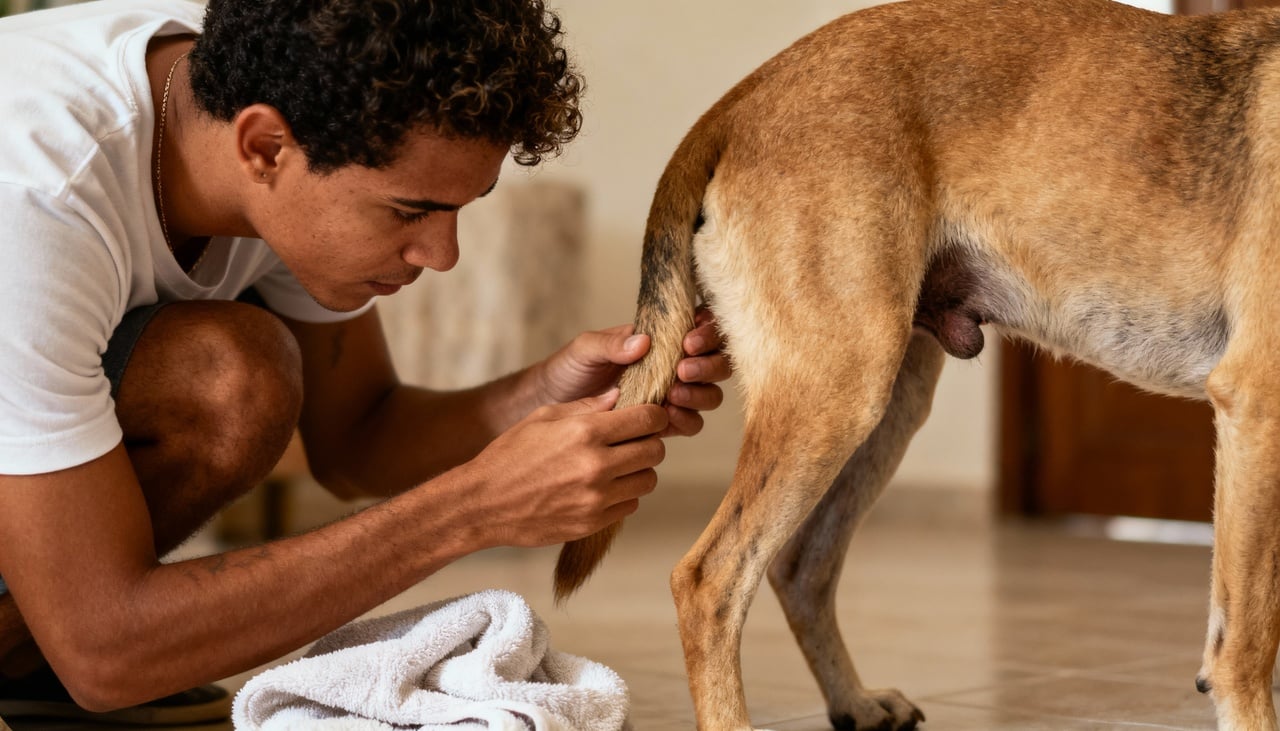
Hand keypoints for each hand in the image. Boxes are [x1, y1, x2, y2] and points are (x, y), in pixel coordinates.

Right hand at [467, 390, 667, 547]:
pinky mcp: (594, 522)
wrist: (484, 504)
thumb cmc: (510, 455)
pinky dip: (623, 496)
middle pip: (655, 451)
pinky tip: (601, 488)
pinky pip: (630, 505)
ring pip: (648, 480)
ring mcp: (597, 498)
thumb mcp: (543, 417)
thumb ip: (586, 406)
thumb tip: (620, 396)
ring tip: (616, 466)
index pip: (648, 420)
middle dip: (648, 442)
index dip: (654, 416)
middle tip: (631, 442)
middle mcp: (596, 465)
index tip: (648, 418)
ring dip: (637, 471)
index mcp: (586, 432)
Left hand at [536, 307, 730, 436]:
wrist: (552, 406)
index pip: (701, 328)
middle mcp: (671, 365)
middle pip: (716, 363)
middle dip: (708, 365)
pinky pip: (690, 423)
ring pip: (709, 395)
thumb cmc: (569, 370)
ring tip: (672, 395)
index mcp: (659, 339)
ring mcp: (670, 395)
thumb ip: (610, 343)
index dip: (707, 333)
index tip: (689, 341)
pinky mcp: (662, 423)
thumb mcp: (584, 348)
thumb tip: (643, 342)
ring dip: (699, 394)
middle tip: (682, 369)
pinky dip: (686, 419)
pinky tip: (667, 417)